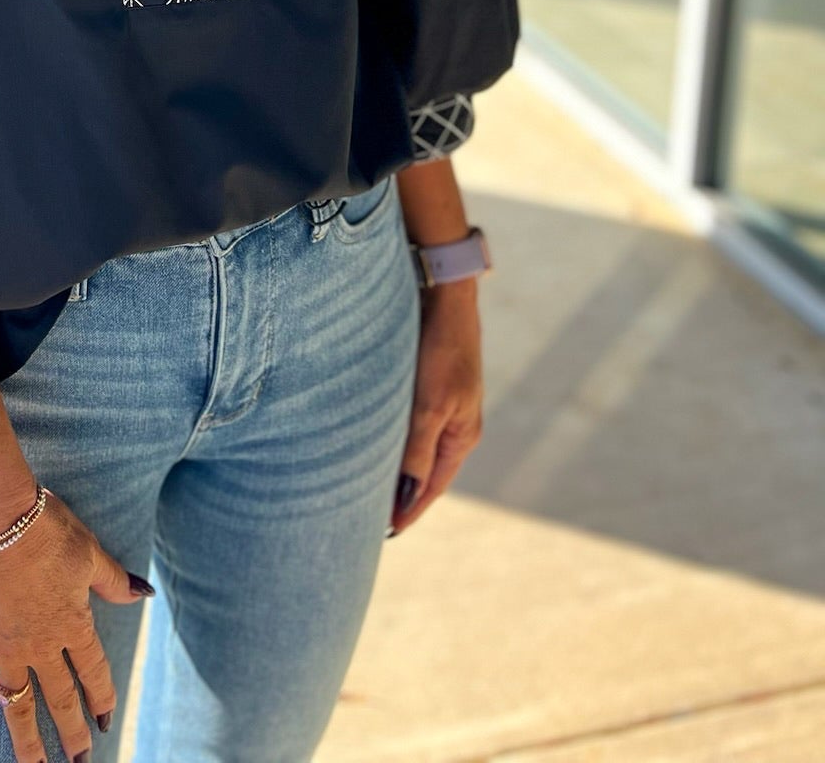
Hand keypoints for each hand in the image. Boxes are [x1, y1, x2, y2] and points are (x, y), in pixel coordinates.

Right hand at [0, 485, 152, 758]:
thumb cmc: (47, 527)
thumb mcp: (90, 552)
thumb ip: (114, 581)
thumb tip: (144, 594)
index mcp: (73, 624)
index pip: (94, 672)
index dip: (102, 698)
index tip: (107, 721)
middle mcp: (40, 645)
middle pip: (60, 699)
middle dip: (72, 732)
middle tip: (80, 761)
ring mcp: (3, 646)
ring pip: (16, 704)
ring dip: (26, 740)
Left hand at [388, 279, 482, 536]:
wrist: (444, 292)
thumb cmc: (440, 348)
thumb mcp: (429, 405)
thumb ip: (416, 452)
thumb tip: (405, 499)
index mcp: (461, 436)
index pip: (432, 486)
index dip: (409, 510)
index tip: (383, 534)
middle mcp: (455, 425)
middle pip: (424, 471)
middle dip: (401, 494)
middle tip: (367, 516)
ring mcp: (443, 404)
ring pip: (414, 447)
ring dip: (395, 466)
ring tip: (364, 484)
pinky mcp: (428, 384)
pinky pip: (408, 424)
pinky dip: (392, 439)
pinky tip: (372, 440)